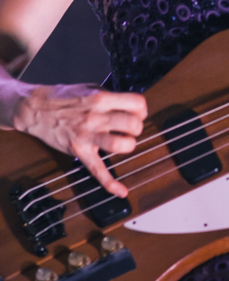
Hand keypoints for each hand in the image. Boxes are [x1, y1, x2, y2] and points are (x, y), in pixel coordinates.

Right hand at [13, 84, 146, 196]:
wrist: (35, 109)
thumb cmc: (64, 97)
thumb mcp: (90, 88)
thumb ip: (111, 98)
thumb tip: (132, 107)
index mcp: (100, 99)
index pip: (137, 103)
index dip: (142, 108)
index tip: (137, 112)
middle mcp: (95, 117)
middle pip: (133, 124)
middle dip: (137, 127)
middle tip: (130, 127)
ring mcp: (86, 136)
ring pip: (120, 145)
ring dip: (129, 145)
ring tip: (125, 142)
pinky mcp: (79, 152)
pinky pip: (97, 171)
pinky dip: (110, 184)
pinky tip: (122, 191)